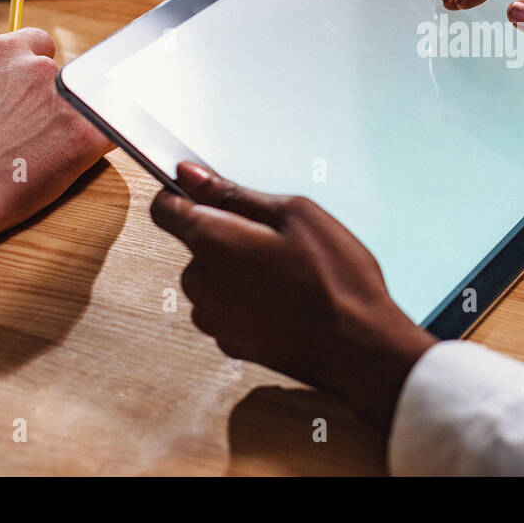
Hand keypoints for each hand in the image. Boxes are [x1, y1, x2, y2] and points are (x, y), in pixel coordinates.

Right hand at [0, 29, 111, 244]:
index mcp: (5, 52)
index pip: (40, 44)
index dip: (37, 67)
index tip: (33, 87)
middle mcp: (41, 68)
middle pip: (62, 78)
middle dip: (52, 101)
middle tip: (34, 130)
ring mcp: (67, 99)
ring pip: (83, 105)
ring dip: (70, 124)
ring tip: (43, 151)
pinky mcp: (88, 132)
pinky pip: (107, 130)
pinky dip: (96, 143)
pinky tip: (72, 158)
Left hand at [151, 164, 436, 430]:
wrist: (358, 349)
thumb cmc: (335, 279)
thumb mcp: (295, 214)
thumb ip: (234, 193)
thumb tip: (189, 173)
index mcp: (211, 241)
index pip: (164, 208)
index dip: (185, 193)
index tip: (212, 191)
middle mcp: (200, 282)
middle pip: (197, 243)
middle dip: (230, 234)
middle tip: (281, 239)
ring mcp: (212, 318)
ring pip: (213, 277)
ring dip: (240, 269)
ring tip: (290, 274)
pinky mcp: (229, 343)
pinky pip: (228, 307)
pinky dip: (250, 299)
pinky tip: (288, 300)